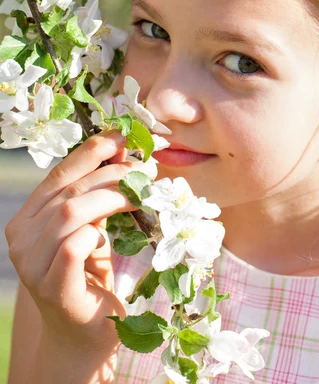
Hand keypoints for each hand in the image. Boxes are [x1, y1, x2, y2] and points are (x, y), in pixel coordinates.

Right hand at [5, 130, 137, 352]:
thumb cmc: (91, 274)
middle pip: (69, 190)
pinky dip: (97, 232)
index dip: (91, 152)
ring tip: (142, 196)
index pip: (59, 174)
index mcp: (27, 218)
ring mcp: (32, 266)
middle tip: (145, 171)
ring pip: (71, 212)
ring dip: (113, 197)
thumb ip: (99, 192)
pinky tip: (111, 235)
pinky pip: (74, 245)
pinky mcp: (53, 288)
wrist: (85, 333)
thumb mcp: (93, 225)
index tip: (121, 137)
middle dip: (112, 174)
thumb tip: (123, 150)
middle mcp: (21, 239)